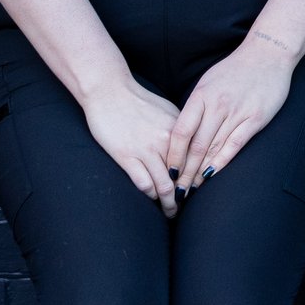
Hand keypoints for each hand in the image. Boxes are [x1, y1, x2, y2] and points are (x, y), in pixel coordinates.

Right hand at [80, 77, 185, 217]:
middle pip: (183, 178)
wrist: (109, 91)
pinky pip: (144, 184)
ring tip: (170, 213)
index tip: (196, 191)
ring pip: (165, 187)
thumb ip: (179, 130)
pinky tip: (150, 199)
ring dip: (169, 204)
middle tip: (185, 207)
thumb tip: (189, 149)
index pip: (195, 161)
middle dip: (185, 197)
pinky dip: (149, 195)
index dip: (196, 179)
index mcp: (179, 129)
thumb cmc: (137, 101)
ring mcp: (146, 150)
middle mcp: (166, 141)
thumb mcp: (166, 111)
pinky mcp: (126, 156)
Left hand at [169, 31, 297, 193]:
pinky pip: (235, 145)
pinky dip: (222, 162)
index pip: (181, 131)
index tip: (167, 172)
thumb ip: (196, 107)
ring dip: (200, 172)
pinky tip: (212, 175)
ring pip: (214, 149)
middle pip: (196, 146)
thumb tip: (181, 134)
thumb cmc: (234, 70)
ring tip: (192, 189)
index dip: (173, 155)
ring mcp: (237, 112)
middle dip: (184, 172)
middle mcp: (218, 105)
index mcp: (202, 95)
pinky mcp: (255, 119)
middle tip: (177, 192)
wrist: (268, 54)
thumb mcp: (208, 82)